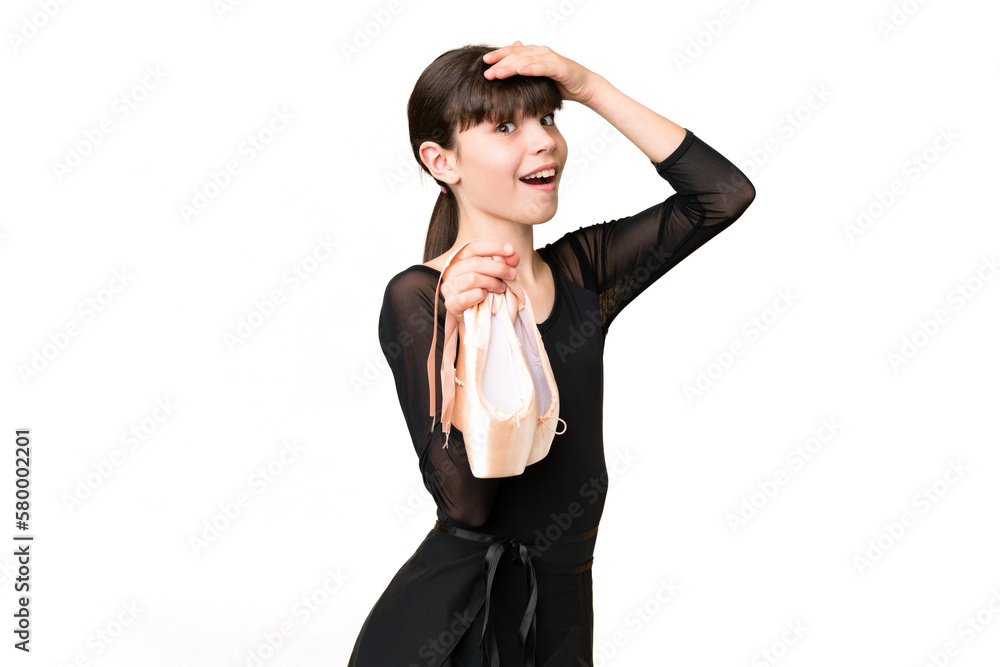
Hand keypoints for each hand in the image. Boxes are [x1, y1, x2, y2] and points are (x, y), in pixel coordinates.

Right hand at [440, 240, 519, 324]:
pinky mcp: (451, 303)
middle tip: (512, 275)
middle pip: (475, 263)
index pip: (474, 247)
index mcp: (460, 259)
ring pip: (472, 279)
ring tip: (501, 288)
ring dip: (492, 283)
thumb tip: (514, 256)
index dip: (493, 247)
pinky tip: (486, 296)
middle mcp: (452, 271)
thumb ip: (505, 264)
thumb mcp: (496, 275)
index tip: (511, 250)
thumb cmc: (485, 291)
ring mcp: (449, 287)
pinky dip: (479, 296)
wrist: (476, 317)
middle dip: (498, 268)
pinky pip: (465, 297)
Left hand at [482, 41, 598, 105]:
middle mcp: (541, 52)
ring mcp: (550, 58)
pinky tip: (520, 71)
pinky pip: (542, 67)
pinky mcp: (559, 67)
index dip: (498, 55)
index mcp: (534, 54)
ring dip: (510, 66)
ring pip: (526, 60)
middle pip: (516, 55)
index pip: (512, 52)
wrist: (584, 87)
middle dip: (499, 63)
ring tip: (497, 73)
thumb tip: (509, 71)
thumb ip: (524, 73)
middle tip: (486, 72)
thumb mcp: (538, 79)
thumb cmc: (560, 84)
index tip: (484, 62)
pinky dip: (531, 68)